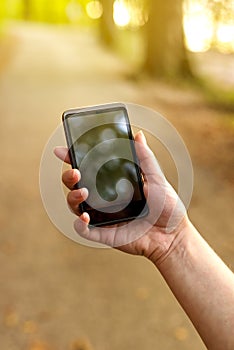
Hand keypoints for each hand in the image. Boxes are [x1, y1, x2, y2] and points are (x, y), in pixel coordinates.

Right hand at [54, 131, 188, 263]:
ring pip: (76, 206)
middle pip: (77, 186)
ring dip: (73, 197)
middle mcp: (105, 199)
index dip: (74, 159)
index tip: (62, 150)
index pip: (90, 169)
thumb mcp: (156, 178)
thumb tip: (138, 135)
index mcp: (114, 183)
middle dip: (69, 177)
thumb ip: (145, 157)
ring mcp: (103, 216)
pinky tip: (84, 218)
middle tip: (74, 171)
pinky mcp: (104, 233)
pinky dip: (80, 225)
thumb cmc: (167, 206)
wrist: (173, 235)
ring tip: (83, 192)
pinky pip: (85, 231)